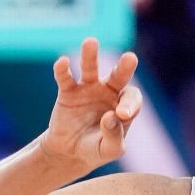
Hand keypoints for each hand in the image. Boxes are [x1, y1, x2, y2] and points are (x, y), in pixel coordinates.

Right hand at [39, 37, 142, 172]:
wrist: (69, 152)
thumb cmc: (95, 150)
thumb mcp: (109, 150)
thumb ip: (114, 136)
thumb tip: (111, 116)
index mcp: (123, 105)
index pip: (131, 99)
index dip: (129, 104)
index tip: (121, 114)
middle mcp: (108, 92)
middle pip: (118, 76)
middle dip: (124, 67)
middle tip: (130, 58)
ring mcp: (87, 89)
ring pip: (90, 69)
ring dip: (90, 56)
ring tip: (90, 42)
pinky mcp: (68, 92)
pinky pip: (65, 78)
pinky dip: (63, 70)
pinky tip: (62, 62)